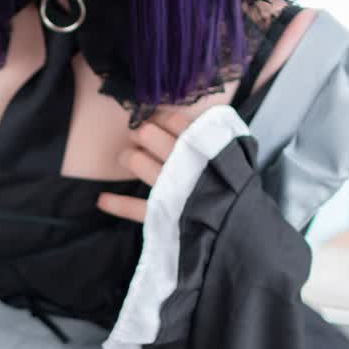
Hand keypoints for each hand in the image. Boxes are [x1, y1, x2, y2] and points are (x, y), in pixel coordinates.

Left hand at [96, 93, 233, 225]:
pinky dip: (117, 203)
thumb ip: (217, 136)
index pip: (177, 122)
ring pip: (138, 163)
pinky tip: (102, 199)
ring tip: (126, 157)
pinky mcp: (162, 216)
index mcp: (207, 150)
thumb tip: (185, 119)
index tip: (158, 119)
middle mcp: (186, 166)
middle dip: (141, 133)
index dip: (162, 117)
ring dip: (128, 157)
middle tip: (141, 136)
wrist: (246, 231)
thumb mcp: (239, 157)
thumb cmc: (241, 192)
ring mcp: (172, 191)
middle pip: (149, 136)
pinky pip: (134, 208)